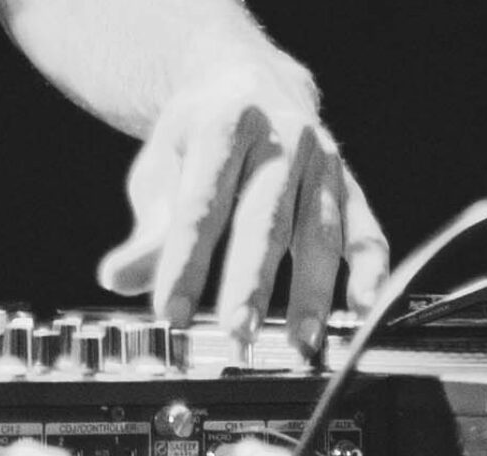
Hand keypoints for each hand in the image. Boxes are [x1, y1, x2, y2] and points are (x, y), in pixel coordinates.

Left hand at [95, 58, 389, 357]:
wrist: (249, 82)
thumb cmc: (196, 137)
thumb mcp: (160, 168)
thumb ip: (146, 229)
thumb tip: (117, 278)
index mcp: (223, 125)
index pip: (201, 206)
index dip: (184, 263)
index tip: (169, 313)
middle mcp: (281, 137)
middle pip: (264, 219)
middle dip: (250, 281)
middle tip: (237, 331)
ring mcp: (322, 159)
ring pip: (318, 230)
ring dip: (311, 290)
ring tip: (300, 342)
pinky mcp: (349, 182)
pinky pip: (364, 227)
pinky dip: (369, 269)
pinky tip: (363, 308)